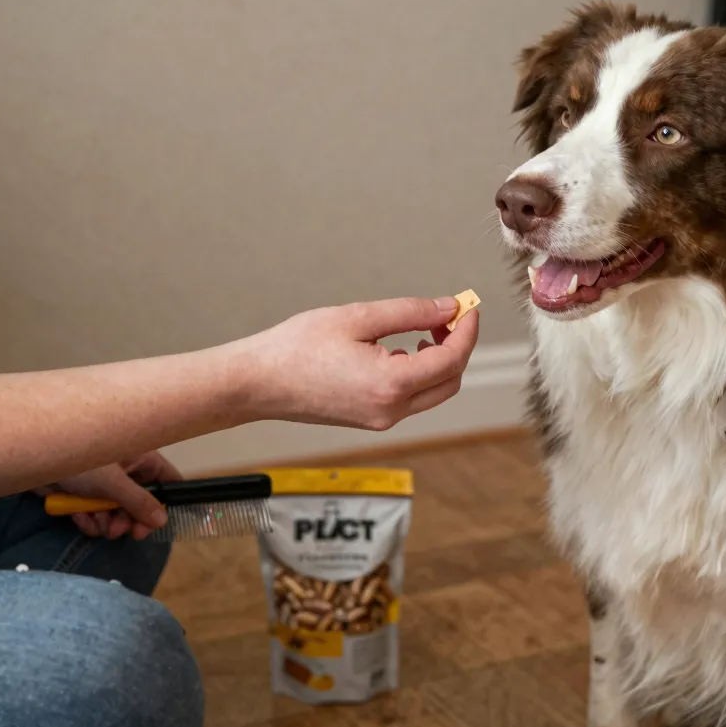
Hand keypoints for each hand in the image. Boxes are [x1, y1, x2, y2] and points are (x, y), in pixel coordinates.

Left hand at [45, 451, 179, 539]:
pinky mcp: (83, 494)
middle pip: (139, 502)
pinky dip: (88, 519)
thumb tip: (163, 520)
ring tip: (94, 523)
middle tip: (120, 532)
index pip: (165, 478)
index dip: (165, 501)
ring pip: (115, 512)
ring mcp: (103, 483)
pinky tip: (78, 517)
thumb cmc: (80, 461)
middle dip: (128, 520)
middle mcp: (124, 470)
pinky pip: (95, 514)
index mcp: (139, 456)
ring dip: (106, 522)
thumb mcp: (113, 482)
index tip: (157, 523)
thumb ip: (139, 502)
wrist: (31, 458)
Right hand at [242, 296, 478, 430]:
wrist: (257, 383)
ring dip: (438, 361)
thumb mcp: (357, 317)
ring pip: (432, 393)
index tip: (467, 306)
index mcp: (390, 385)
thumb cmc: (296, 349)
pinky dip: (416, 373)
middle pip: (449, 381)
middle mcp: (390, 411)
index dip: (467, 330)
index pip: (452, 359)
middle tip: (447, 315)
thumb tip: (448, 308)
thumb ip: (410, 313)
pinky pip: (409, 398)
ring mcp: (380, 420)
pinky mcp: (369, 420)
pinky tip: (397, 349)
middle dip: (457, 347)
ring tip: (423, 329)